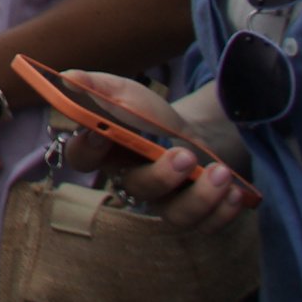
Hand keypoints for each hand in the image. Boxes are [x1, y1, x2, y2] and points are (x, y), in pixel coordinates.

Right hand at [52, 70, 258, 227]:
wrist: (199, 135)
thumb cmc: (154, 118)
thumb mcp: (129, 95)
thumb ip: (99, 87)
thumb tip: (67, 76)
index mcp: (109, 154)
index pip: (82, 159)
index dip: (87, 150)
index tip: (101, 132)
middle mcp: (134, 183)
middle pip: (137, 188)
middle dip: (162, 175)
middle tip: (185, 155)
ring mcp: (166, 203)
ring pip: (174, 215)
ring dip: (200, 197)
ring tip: (220, 173)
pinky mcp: (196, 215)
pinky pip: (207, 225)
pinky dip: (223, 210)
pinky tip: (235, 192)